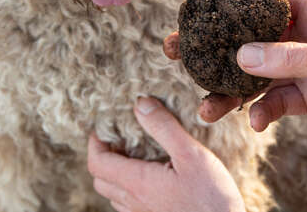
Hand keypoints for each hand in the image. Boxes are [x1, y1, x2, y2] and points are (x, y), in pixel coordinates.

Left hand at [87, 97, 245, 211]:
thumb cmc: (211, 197)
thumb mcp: (191, 154)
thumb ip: (164, 127)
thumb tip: (140, 104)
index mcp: (138, 183)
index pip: (98, 163)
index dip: (95, 144)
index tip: (103, 128)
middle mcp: (135, 202)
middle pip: (100, 180)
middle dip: (102, 157)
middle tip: (117, 140)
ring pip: (114, 195)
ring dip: (114, 174)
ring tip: (132, 156)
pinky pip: (129, 206)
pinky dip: (128, 189)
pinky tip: (149, 179)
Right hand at [164, 0, 306, 141]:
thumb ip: (292, 57)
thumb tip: (242, 55)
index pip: (259, 2)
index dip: (226, 7)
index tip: (195, 16)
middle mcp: (299, 38)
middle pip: (246, 41)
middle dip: (212, 52)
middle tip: (176, 54)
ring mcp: (300, 68)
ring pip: (254, 78)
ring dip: (229, 94)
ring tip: (207, 110)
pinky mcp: (305, 97)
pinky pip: (274, 103)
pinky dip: (262, 113)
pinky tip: (256, 123)